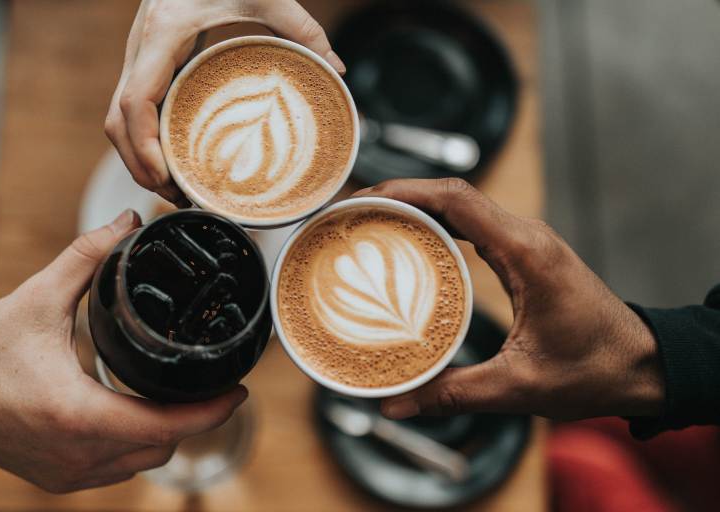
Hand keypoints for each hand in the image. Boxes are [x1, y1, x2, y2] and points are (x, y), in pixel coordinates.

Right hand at [0, 210, 244, 492]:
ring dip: (163, 432)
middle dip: (193, 418)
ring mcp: (67, 473)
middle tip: (208, 381)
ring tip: (174, 392)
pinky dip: (133, 443)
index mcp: (80, 415)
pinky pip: (115, 468)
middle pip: (163, 446)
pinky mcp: (56, 477)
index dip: (213, 410)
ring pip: (141, 462)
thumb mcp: (36, 299)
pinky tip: (131, 411)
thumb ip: (87, 257)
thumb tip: (124, 222)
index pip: (170, 425)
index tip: (239, 389)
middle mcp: (79, 455)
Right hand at [105, 0, 344, 204]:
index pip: (134, 102)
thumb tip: (335, 69)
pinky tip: (171, 159)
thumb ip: (302, 28)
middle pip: (117, 123)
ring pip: (117, 121)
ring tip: (174, 188)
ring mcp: (138, 57)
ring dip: (138, 159)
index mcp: (163, 35)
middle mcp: (140, 49)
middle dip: (139, 166)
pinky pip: (131, 111)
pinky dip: (143, 141)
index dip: (143, 147)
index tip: (165, 177)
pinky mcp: (146, 64)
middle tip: (176, 196)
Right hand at [353, 179, 664, 420]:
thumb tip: (395, 404)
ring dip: (415, 208)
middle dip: (397, 195)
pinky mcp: (524, 255)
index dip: (404, 191)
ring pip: (461, 206)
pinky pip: (472, 226)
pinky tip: (408, 245)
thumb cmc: (595, 370)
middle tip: (351, 214)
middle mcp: (526, 236)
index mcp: (526, 253)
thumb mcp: (519, 386)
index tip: (362, 199)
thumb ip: (453, 393)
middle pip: (452, 194)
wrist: (643, 367)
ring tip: (368, 223)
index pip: (457, 199)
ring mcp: (526, 242)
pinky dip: (436, 226)